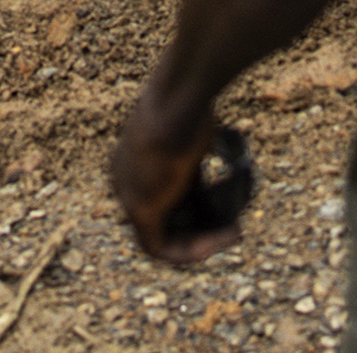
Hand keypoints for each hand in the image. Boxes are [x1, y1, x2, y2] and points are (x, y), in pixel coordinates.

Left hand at [108, 94, 231, 267]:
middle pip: (163, 216)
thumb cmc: (187, 106)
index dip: (193, 205)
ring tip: (232, 235)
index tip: (222, 203)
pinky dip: (187, 252)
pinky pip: (160, 247)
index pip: (162, 193)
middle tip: (230, 226)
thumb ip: (195, 153)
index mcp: (133, 160)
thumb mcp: (192, 130)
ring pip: (162, 235)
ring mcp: (128, 195)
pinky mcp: (139, 210)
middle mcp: (125, 180)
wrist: (175, 103)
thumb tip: (217, 161)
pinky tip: (216, 244)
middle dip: (198, 227)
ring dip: (198, 242)